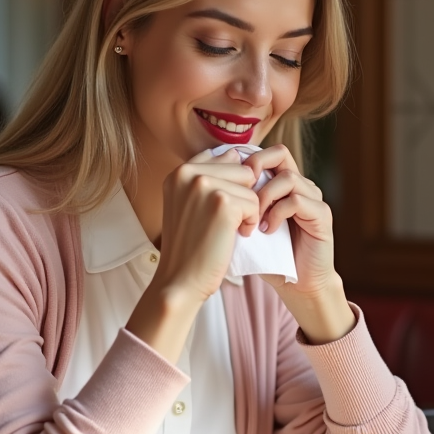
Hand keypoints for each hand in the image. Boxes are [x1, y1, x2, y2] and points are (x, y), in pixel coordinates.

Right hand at [127, 149, 259, 360]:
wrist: (180, 281)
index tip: (220, 209)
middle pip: (241, 170)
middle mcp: (188, 173)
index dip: (230, 185)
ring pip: (250, 186)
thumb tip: (235, 152)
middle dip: (241, 196)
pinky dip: (250, 223)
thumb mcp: (188, 203)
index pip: (222, 158)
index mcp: (179, 172)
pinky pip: (254, 204)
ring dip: (247, 210)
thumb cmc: (189, 246)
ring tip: (227, 230)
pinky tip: (233, 236)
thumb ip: (207, 177)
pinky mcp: (222, 203)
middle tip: (224, 222)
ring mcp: (204, 186)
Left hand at [241, 145, 335, 296]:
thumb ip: (235, 204)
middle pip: (280, 153)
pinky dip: (277, 214)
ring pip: (287, 177)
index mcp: (283, 184)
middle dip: (256, 168)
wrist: (297, 285)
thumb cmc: (268, 256)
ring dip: (264, 197)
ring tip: (253, 219)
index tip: (227, 184)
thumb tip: (205, 184)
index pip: (265, 154)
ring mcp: (314, 198)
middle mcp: (301, 185)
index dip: (244, 162)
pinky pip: (297, 200)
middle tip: (240, 191)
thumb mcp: (245, 225)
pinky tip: (267, 231)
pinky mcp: (322, 214)